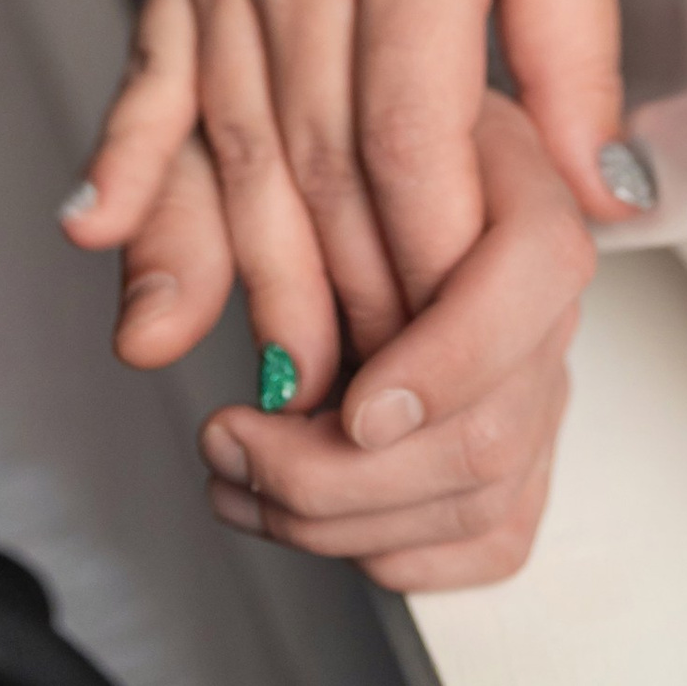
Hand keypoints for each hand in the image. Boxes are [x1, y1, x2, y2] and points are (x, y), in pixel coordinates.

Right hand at [63, 0, 626, 571]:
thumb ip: (578, 49)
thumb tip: (604, 198)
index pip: (408, 143)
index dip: (428, 265)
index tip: (452, 351)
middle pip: (309, 166)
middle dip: (341, 304)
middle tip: (362, 418)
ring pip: (227, 140)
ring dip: (245, 273)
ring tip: (269, 384)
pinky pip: (147, 66)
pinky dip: (124, 162)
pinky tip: (100, 241)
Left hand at [119, 89, 591, 588]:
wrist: (350, 177)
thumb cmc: (300, 143)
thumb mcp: (228, 136)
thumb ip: (182, 216)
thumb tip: (143, 338)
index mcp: (512, 169)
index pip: (539, 265)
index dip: (451, 356)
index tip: (348, 408)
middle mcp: (542, 284)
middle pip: (497, 425)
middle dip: (344, 475)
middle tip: (230, 444)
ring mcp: (540, 375)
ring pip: (483, 496)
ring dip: (339, 519)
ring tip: (235, 475)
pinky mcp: (522, 448)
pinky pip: (491, 537)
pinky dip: (387, 549)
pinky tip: (295, 509)